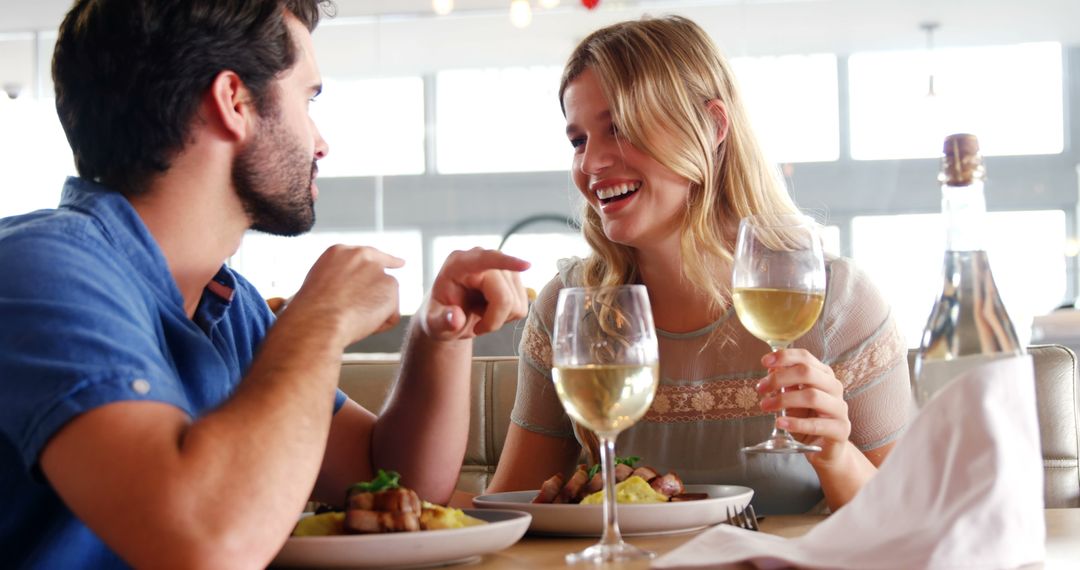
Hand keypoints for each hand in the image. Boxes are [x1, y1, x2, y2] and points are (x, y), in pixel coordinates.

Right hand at [286, 245, 405, 343]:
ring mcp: (377, 270)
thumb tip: (346, 296)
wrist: (317, 321)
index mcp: (339, 252)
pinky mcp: (391, 286)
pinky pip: (391, 316)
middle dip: (387, 284)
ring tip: (351, 320)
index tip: (400, 263)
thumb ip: (338, 282)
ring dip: (374, 313)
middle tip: (388, 285)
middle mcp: (361, 255)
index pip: (367, 254)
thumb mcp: (319, 287)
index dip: (383, 261)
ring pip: (385, 298)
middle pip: (382, 272)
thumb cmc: (310, 312)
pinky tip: (361, 325)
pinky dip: (380, 325)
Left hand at [420, 248, 530, 340]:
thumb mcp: (433, 323)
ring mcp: (501, 267)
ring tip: (481, 314)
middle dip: (493, 319)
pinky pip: (523, 305)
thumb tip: (455, 319)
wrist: (450, 315)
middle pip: (505, 296)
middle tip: (477, 328)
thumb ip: (441, 321)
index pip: (485, 259)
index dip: (506, 262)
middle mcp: (482, 259)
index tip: (526, 266)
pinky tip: (491, 310)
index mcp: (458, 264)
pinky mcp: (514, 278)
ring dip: (500, 317)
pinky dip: (508, 315)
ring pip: (517, 303)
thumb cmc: (440, 316)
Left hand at [755, 348, 849, 461]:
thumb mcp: (792, 399)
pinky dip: (796, 423)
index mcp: (824, 375)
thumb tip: (771, 367)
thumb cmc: (807, 420)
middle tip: (761, 388)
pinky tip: (780, 423)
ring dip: (784, 400)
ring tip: (765, 406)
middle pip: (807, 373)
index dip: (784, 356)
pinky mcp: (841, 429)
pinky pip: (816, 424)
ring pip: (812, 396)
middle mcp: (834, 388)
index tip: (764, 361)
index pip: (806, 357)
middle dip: (780, 378)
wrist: (825, 449)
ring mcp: (840, 408)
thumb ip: (785, 384)